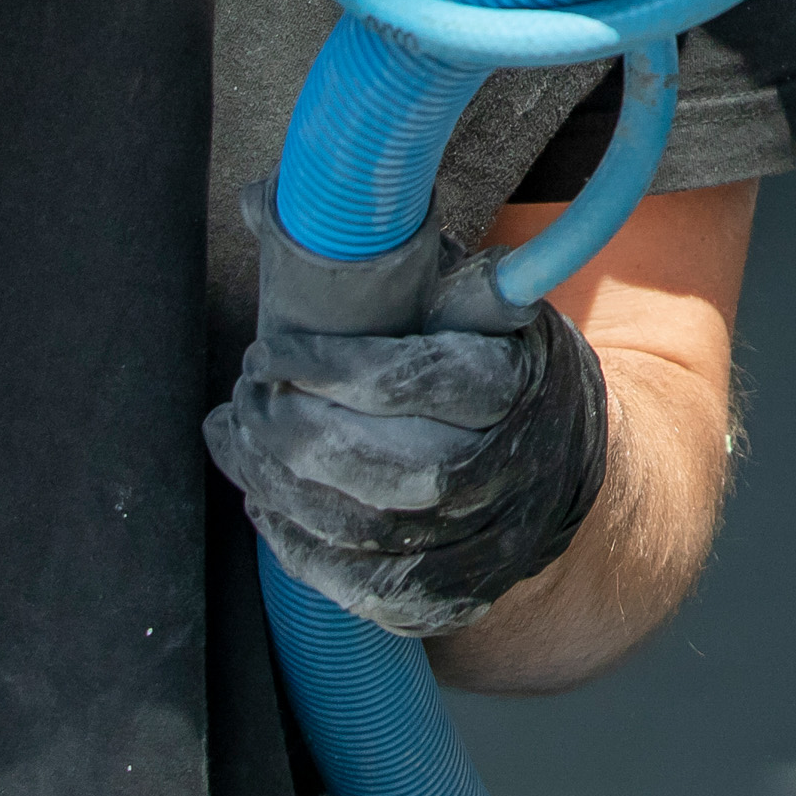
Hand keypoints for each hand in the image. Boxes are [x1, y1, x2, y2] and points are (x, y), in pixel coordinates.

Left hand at [203, 246, 609, 638]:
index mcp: (514, 384)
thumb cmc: (493, 363)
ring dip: (277, 484)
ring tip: (237, 435)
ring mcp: (480, 543)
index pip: (415, 379)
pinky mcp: (450, 596)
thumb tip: (265, 199)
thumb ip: (390, 261)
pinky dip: (296, 544)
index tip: (270, 348)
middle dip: (293, 429)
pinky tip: (262, 498)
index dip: (329, 367)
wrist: (558, 467)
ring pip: (362, 531)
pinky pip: (358, 585)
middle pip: (385, 466)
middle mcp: (504, 471)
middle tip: (246, 391)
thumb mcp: (469, 298)